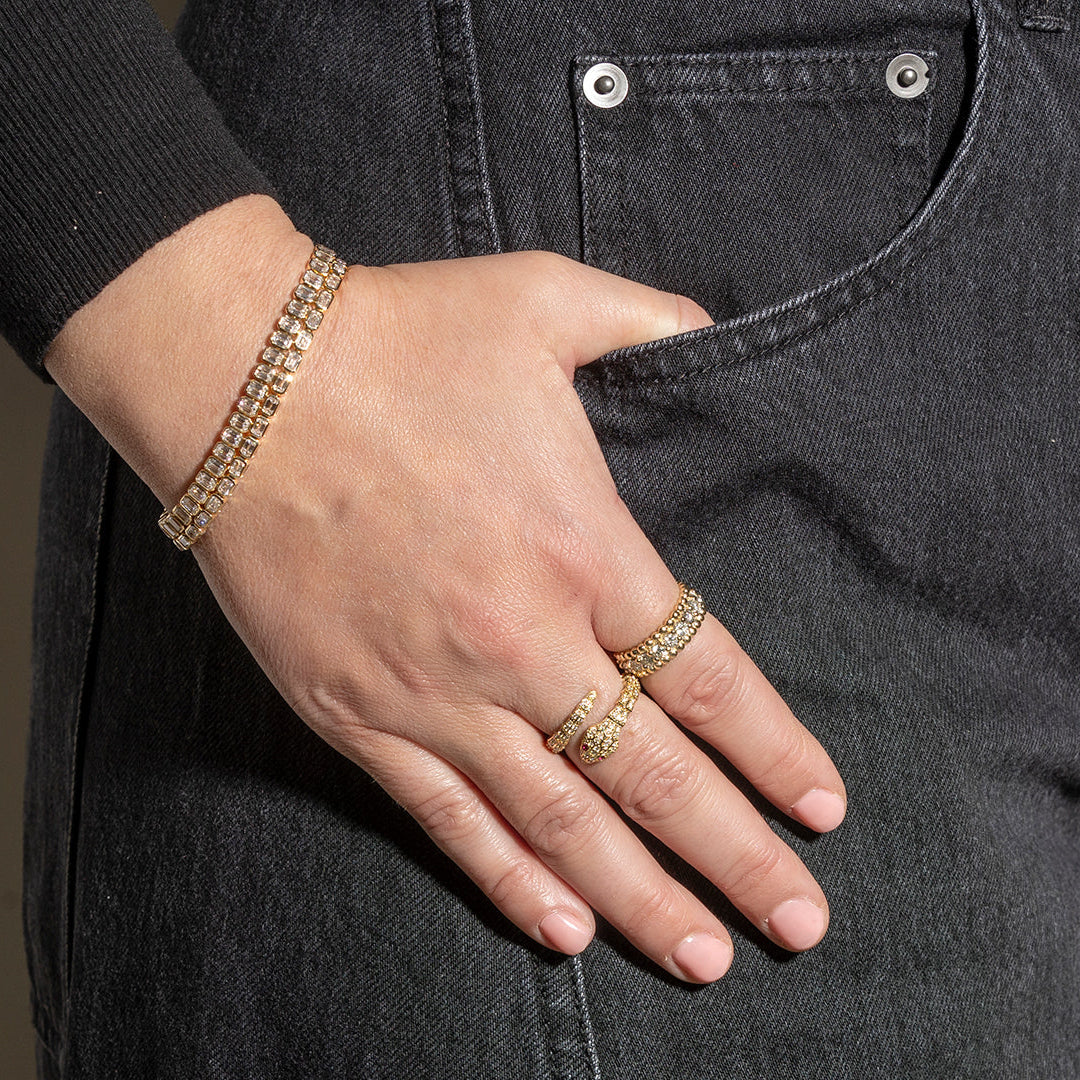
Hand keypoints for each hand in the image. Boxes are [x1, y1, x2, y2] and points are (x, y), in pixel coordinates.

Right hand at [46, 197, 845, 983]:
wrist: (242, 377)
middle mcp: (522, 640)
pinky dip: (507, 880)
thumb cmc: (397, 335)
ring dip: (639, 897)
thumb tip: (707, 327)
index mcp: (582, 547)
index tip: (821, 809)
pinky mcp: (356, 714)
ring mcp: (436, 689)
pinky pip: (447, 818)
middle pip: (653, 776)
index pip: (709, 680)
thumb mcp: (545, 299)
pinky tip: (561, 930)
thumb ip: (646, 320)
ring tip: (702, 955)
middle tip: (800, 924)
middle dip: (736, 857)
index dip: (775, 751)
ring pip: (559, 822)